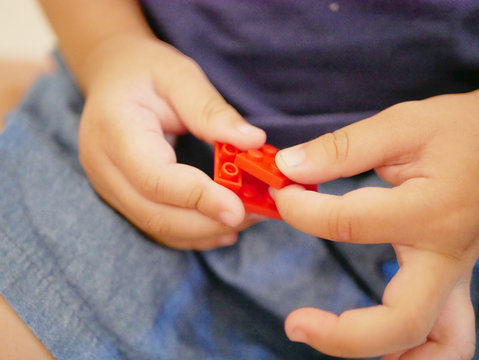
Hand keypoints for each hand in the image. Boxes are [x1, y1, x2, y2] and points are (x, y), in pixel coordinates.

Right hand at [79, 36, 265, 249]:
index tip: (240, 208)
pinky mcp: (122, 197)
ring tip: (247, 217)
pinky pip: (157, 227)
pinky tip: (222, 227)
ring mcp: (109, 187)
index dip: (198, 198)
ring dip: (206, 231)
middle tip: (256, 213)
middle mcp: (104, 167)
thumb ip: (212, 111)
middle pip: (157, 213)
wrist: (112, 79)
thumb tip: (253, 141)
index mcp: (115, 131)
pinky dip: (192, 233)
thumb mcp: (179, 76)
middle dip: (210, 222)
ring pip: (158, 227)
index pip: (156, 178)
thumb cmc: (145, 72)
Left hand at [272, 91, 478, 358]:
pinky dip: (413, 349)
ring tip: (332, 338)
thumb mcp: (401, 126)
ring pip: (439, 345)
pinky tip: (382, 343)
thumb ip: (343, 149)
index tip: (282, 193)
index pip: (348, 225)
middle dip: (341, 334)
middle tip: (295, 324)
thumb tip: (290, 167)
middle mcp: (447, 256)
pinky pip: (446, 333)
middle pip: (401, 323)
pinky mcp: (455, 278)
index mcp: (429, 212)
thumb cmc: (460, 130)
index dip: (300, 211)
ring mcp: (457, 274)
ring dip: (386, 353)